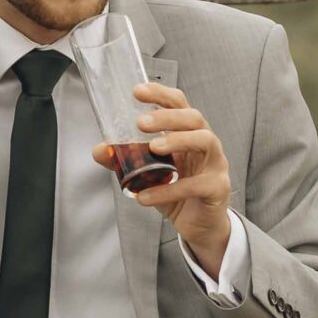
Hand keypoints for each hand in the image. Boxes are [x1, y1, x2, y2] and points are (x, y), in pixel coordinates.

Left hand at [94, 81, 231, 277]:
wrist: (199, 225)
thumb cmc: (177, 192)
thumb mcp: (148, 174)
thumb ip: (125, 160)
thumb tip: (100, 149)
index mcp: (189, 133)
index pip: (179, 104)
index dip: (160, 94)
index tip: (137, 91)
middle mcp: (206, 143)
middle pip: (194, 118)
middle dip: (168, 116)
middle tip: (141, 122)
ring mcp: (216, 164)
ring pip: (205, 141)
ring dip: (178, 141)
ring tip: (153, 149)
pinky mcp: (217, 188)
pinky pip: (195, 185)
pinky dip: (168, 191)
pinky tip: (145, 196)